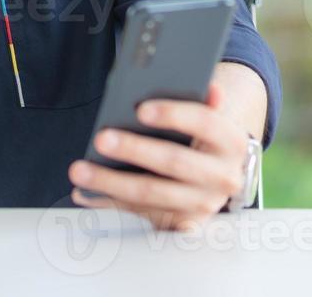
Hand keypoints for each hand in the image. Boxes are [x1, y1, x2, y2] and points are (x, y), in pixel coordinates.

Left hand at [67, 82, 248, 231]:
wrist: (219, 174)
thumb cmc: (202, 135)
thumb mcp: (208, 115)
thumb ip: (201, 99)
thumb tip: (210, 86)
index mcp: (232, 141)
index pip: (205, 123)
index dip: (174, 115)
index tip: (140, 108)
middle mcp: (223, 177)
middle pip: (174, 161)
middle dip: (134, 149)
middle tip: (101, 138)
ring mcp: (203, 205)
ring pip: (152, 194)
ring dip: (110, 182)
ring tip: (79, 170)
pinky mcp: (183, 224)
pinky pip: (141, 217)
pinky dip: (110, 205)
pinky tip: (85, 194)